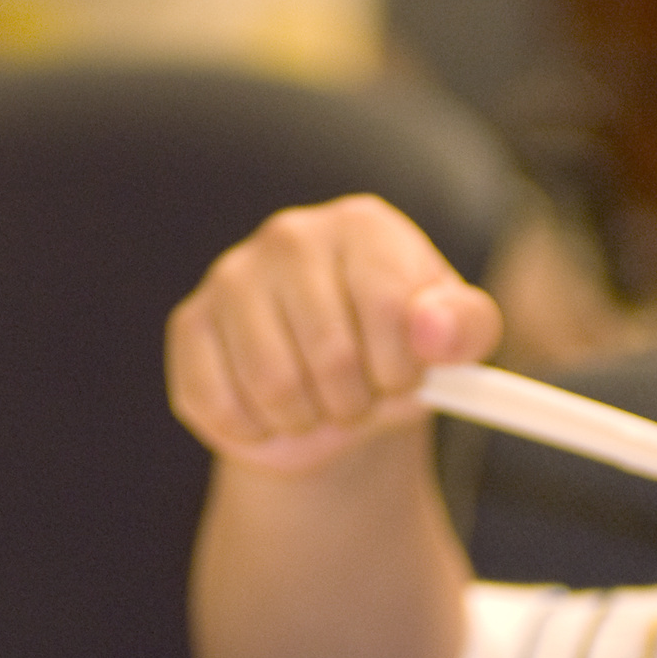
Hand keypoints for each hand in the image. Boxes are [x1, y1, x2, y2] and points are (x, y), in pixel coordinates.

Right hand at [167, 195, 502, 473]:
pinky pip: (222, 405)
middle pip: (331, 355)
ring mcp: (232, 276)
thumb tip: (433, 331)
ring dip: (307, 420)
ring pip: (274, 386)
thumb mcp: (451, 344)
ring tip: (319, 403)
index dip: (401, 369)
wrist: (332, 395)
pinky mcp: (190, 325)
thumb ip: (465, 329)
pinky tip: (273, 409)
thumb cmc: (395, 356)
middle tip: (357, 396)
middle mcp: (291, 236)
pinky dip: (259, 430)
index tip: (402, 376)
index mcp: (363, 227)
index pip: (391, 310)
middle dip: (355, 402)